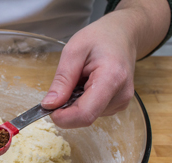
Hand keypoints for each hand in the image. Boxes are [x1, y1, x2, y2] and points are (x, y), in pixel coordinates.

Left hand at [41, 0, 169, 127]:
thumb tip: (49, 105)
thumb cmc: (99, 38)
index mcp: (111, 78)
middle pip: (85, 117)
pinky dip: (82, 102)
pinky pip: (92, 111)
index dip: (63, 118)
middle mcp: (120, 95)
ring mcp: (121, 103)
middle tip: (65, 85)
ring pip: (86, 116)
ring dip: (74, 103)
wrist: (123, 35)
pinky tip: (87, 85)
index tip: (48, 107)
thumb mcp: (73, 51)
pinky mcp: (117, 106)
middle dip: (66, 108)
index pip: (85, 114)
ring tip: (81, 80)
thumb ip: (62, 80)